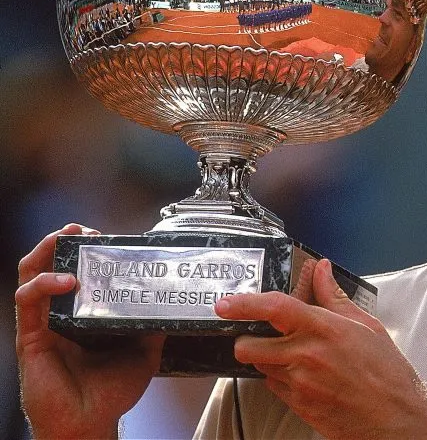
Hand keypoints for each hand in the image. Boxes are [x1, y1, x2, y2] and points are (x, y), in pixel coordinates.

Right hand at [16, 224, 164, 439]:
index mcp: (83, 314)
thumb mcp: (145, 350)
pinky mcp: (31, 338)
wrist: (92, 423)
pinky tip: (65, 279)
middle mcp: (60, 315)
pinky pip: (28, 303)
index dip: (88, 251)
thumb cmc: (111, 392)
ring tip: (65, 238)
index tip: (105, 236)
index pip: (79, 271)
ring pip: (31, 276)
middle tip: (81, 228)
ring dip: (46, 252)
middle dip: (63, 241)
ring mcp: (43, 324)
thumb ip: (154, 324)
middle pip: (50, 266)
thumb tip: (174, 301)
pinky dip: (43, 284)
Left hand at [216, 259, 426, 439]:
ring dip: (266, 360)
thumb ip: (335, 297)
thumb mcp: (366, 325)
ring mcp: (299, 383)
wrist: (393, 417)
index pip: (275, 308)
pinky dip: (280, 378)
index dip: (245, 304)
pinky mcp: (297, 405)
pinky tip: (303, 375)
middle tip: (258, 335)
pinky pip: (273, 387)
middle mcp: (306, 355)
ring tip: (291, 355)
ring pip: (259, 367)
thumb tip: (322, 271)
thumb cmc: (385, 371)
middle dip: (246, 339)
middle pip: (248, 346)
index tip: (226, 303)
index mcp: (325, 329)